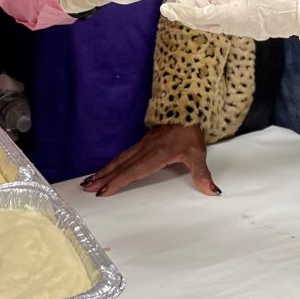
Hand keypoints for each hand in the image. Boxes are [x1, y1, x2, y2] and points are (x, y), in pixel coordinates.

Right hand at [81, 125, 220, 196]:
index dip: (119, 181)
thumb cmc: (191, 132)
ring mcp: (142, 145)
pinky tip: (105, 169)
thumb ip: (202, 173)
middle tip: (87, 188)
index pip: (135, 170)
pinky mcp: (143, 142)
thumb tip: (212, 191)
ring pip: (120, 159)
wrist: (187, 108)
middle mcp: (146, 149)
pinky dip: (112, 163)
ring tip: (88, 181)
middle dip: (104, 178)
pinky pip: (124, 154)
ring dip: (104, 170)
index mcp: (157, 154)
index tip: (104, 191)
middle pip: (121, 165)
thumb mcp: (198, 153)